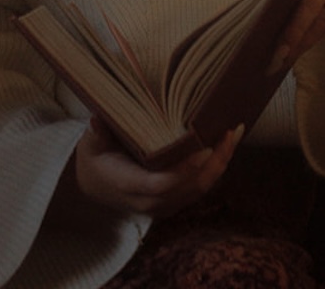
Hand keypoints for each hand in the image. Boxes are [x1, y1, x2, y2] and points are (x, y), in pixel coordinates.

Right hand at [72, 118, 241, 218]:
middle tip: (229, 132)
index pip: (161, 184)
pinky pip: (199, 187)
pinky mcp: (174, 200)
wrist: (95, 186)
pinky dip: (215, 167)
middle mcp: (150, 202)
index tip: (203, 147)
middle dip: (213, 163)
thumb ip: (96, 133)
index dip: (184, 170)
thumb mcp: (91, 145)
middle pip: (188, 188)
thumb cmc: (96, 158)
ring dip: (220, 163)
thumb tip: (97, 119)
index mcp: (129, 186)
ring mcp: (164, 204)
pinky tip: (226, 144)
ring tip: (234, 132)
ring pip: (198, 190)